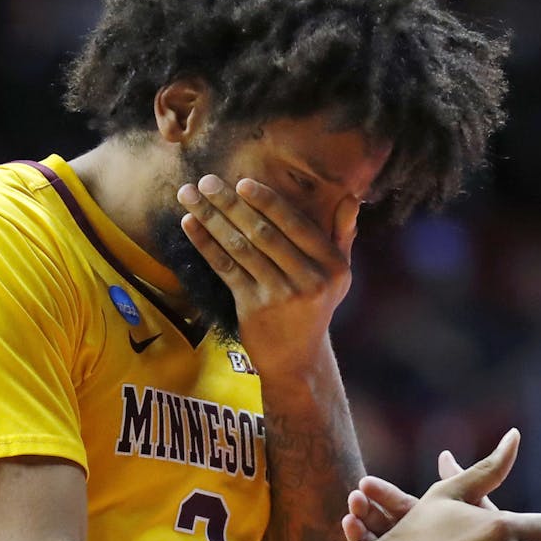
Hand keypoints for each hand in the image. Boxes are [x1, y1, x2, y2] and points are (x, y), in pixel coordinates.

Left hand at [177, 175, 357, 373]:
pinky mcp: (254, 308)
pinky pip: (226, 268)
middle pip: (264, 233)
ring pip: (241, 247)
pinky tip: (190, 224)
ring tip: (189, 195)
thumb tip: (351, 197)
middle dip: (232, 203)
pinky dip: (206, 244)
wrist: (297, 359)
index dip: (267, 202)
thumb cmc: (316, 307)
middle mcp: (309, 279)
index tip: (242, 182)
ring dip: (212, 218)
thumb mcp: (339, 274)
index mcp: (331, 265)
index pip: (295, 225)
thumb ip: (343, 234)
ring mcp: (280, 295)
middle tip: (207, 181)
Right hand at [342, 449, 485, 540]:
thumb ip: (469, 483)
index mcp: (438, 532)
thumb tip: (445, 453)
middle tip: (354, 499)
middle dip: (368, 513)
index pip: (405, 509)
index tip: (365, 483)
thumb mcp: (478, 515)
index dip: (385, 496)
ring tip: (349, 520)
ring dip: (362, 536)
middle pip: (389, 529)